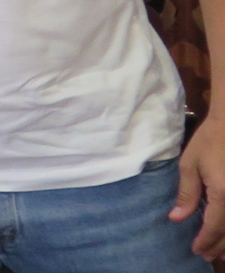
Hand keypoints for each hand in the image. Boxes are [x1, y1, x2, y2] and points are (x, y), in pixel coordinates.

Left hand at [172, 115, 224, 258]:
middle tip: (206, 255)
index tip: (196, 250)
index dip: (205, 240)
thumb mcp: (191, 166)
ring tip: (220, 253)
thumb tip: (177, 218)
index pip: (214, 226)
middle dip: (219, 246)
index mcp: (224, 194)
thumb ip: (187, 194)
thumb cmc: (210, 141)